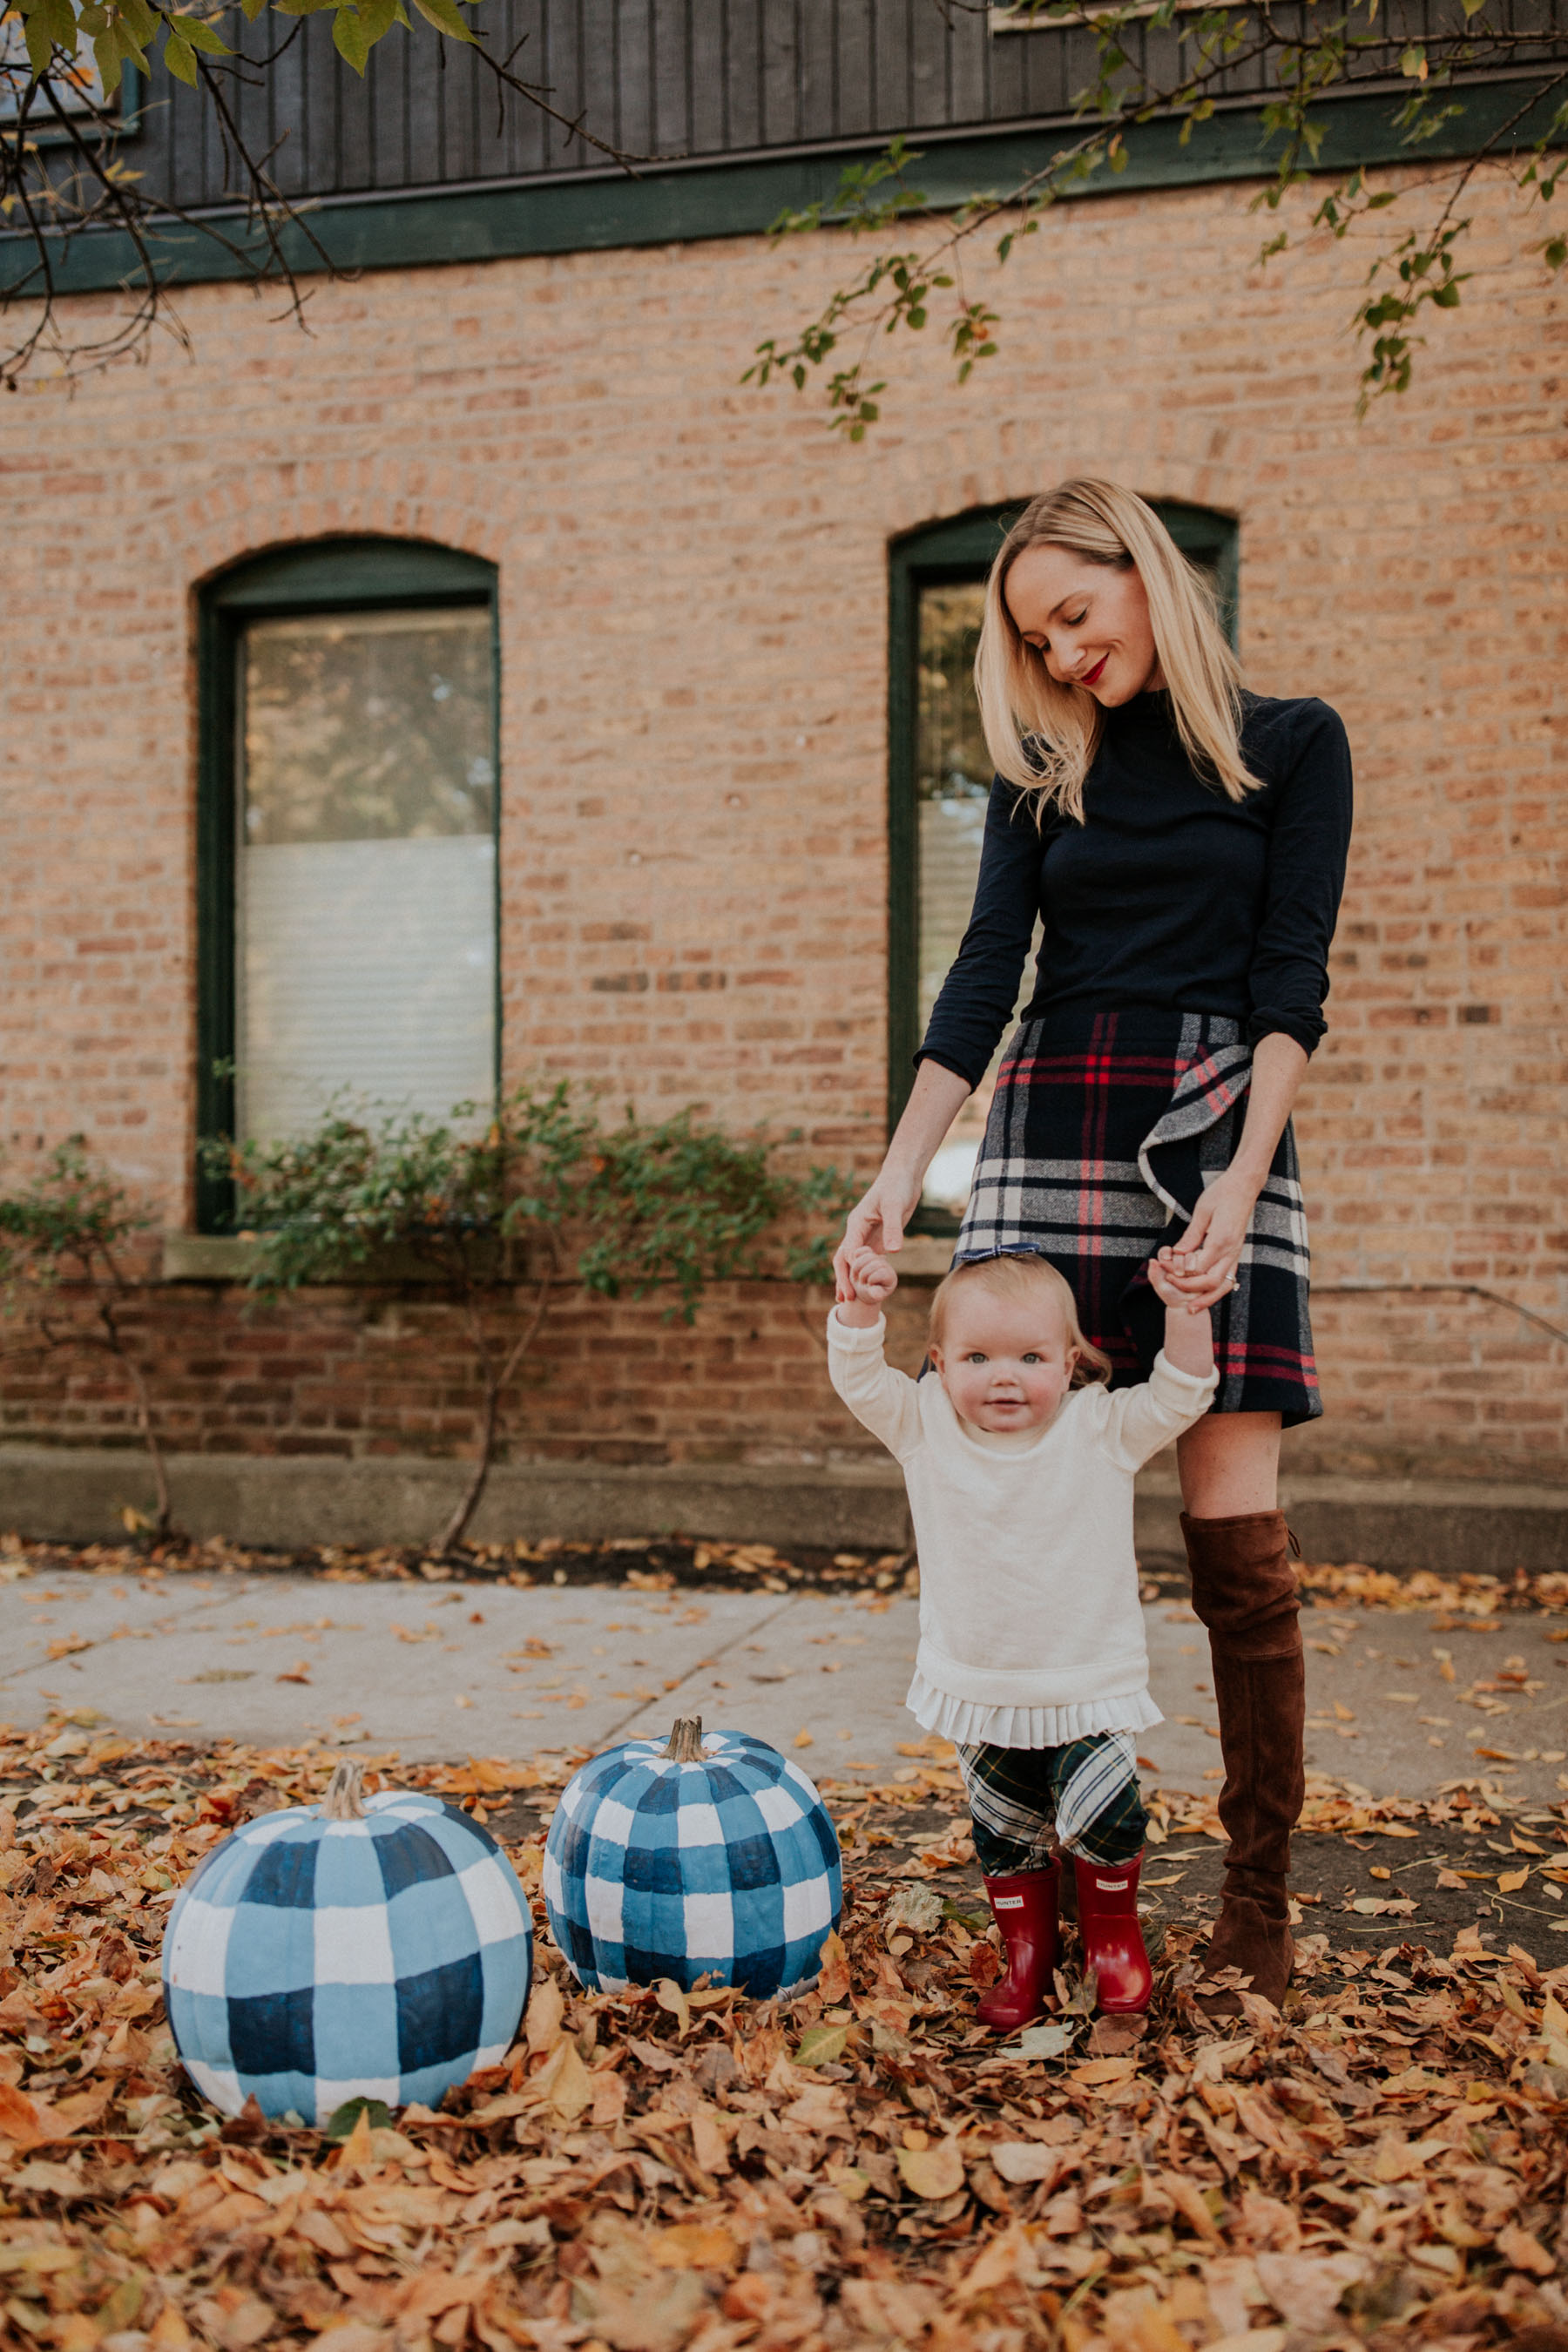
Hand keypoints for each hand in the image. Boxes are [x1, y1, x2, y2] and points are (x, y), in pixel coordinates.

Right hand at [832, 1169, 921, 1302]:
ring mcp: (867, 1235)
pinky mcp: (878, 1237)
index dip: (849, 1272)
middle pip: (844, 1259)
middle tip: (844, 1301)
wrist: (903, 1176)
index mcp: (856, 1224)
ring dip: (850, 1279)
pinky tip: (866, 1287)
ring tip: (846, 1300)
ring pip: (854, 1261)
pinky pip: (868, 1259)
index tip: (851, 1289)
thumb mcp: (895, 1206)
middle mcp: (858, 1231)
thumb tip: (893, 1251)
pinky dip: (865, 1273)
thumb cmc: (897, 1186)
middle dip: (842, 1279)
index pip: (849, 1252)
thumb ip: (893, 1228)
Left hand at [1156, 1169, 1259, 1310]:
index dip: (1179, 1272)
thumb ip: (1191, 1235)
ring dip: (1207, 1298)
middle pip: (1211, 1282)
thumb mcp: (1202, 1211)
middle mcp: (1231, 1250)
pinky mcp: (1236, 1253)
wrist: (1243, 1187)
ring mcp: (1236, 1253)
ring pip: (1223, 1285)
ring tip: (1192, 1307)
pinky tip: (1205, 1294)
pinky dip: (1216, 1289)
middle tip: (1171, 1285)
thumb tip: (1177, 1254)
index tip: (1164, 1268)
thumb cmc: (1221, 1194)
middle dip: (1190, 1288)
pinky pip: (1228, 1278)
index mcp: (1221, 1240)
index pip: (1198, 1268)